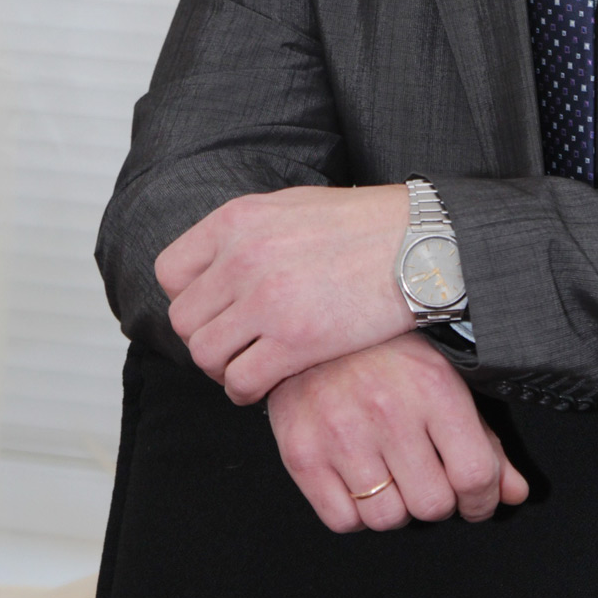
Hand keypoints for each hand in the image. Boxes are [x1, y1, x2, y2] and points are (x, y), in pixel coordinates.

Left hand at [155, 185, 414, 403]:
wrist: (426, 244)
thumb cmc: (369, 226)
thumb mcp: (295, 206)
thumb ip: (249, 233)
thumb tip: (216, 266)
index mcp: (239, 219)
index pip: (171, 272)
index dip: (190, 298)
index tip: (218, 310)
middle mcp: (243, 255)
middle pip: (185, 320)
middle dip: (207, 339)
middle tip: (237, 347)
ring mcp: (266, 298)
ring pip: (205, 355)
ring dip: (224, 368)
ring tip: (252, 366)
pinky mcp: (295, 340)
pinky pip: (240, 382)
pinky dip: (247, 390)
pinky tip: (271, 382)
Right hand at [265, 336, 529, 532]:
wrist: (311, 325)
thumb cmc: (386, 353)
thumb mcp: (445, 380)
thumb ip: (485, 441)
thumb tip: (515, 494)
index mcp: (433, 386)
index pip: (474, 474)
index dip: (483, 500)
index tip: (476, 501)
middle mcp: (387, 410)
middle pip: (433, 505)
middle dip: (437, 501)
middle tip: (427, 480)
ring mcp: (340, 433)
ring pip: (388, 519)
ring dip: (396, 507)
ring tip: (390, 475)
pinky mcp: (302, 453)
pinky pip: (343, 521)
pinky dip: (355, 512)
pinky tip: (358, 479)